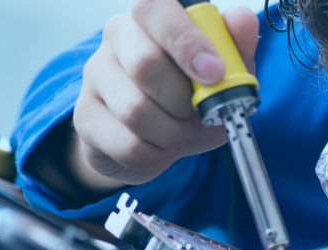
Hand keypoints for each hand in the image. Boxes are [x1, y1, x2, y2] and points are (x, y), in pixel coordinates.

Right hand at [71, 0, 259, 189]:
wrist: (151, 144)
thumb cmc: (186, 102)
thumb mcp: (220, 78)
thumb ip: (235, 50)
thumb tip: (242, 20)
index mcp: (151, 17)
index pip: (155, 7)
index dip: (186, 40)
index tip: (214, 72)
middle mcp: (117, 37)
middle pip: (145, 64)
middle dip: (182, 100)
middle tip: (193, 110)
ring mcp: (95, 76)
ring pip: (136, 110)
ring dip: (171, 132)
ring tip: (177, 132)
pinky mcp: (85, 118)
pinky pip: (128, 145)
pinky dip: (156, 155)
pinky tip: (159, 148)